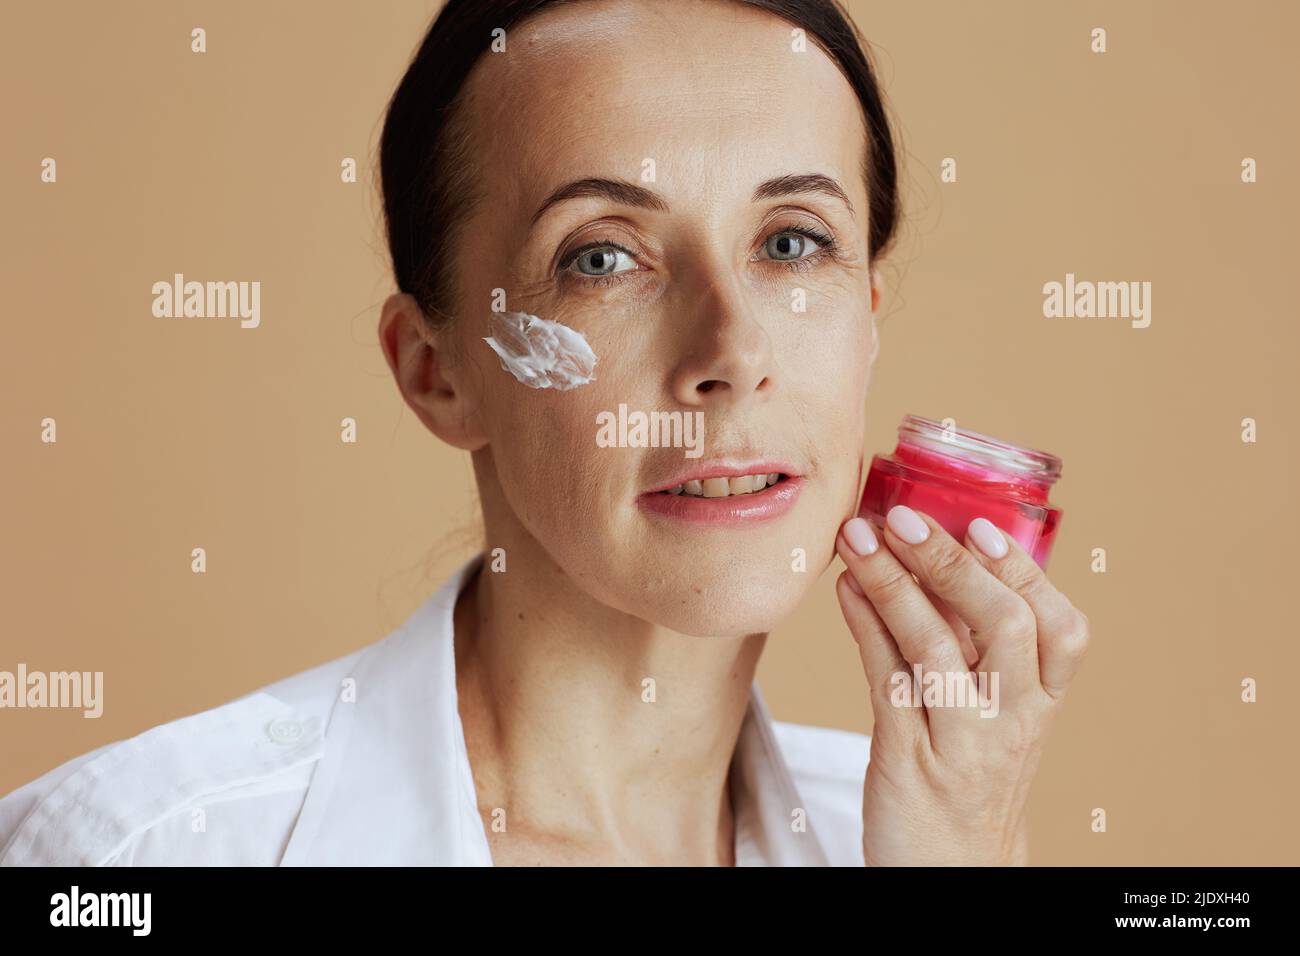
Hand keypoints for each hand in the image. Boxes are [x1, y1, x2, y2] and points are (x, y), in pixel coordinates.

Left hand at [834, 505, 1089, 865]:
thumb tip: (941, 557)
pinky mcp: (909, 760)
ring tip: (857, 537)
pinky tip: (847, 590)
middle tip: (904, 517)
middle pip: (1004, 625)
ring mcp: (962, 743)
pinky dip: (865, 626)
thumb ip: (982, 648)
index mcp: (1043, 704)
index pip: (1061, 627)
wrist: (952, 872)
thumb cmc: (970, 777)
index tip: (979, 523)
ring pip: (936, 647)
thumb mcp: (998, 716)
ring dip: (893, 582)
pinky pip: (887, 680)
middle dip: (951, 563)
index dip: (1022, 570)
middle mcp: (1012, 722)